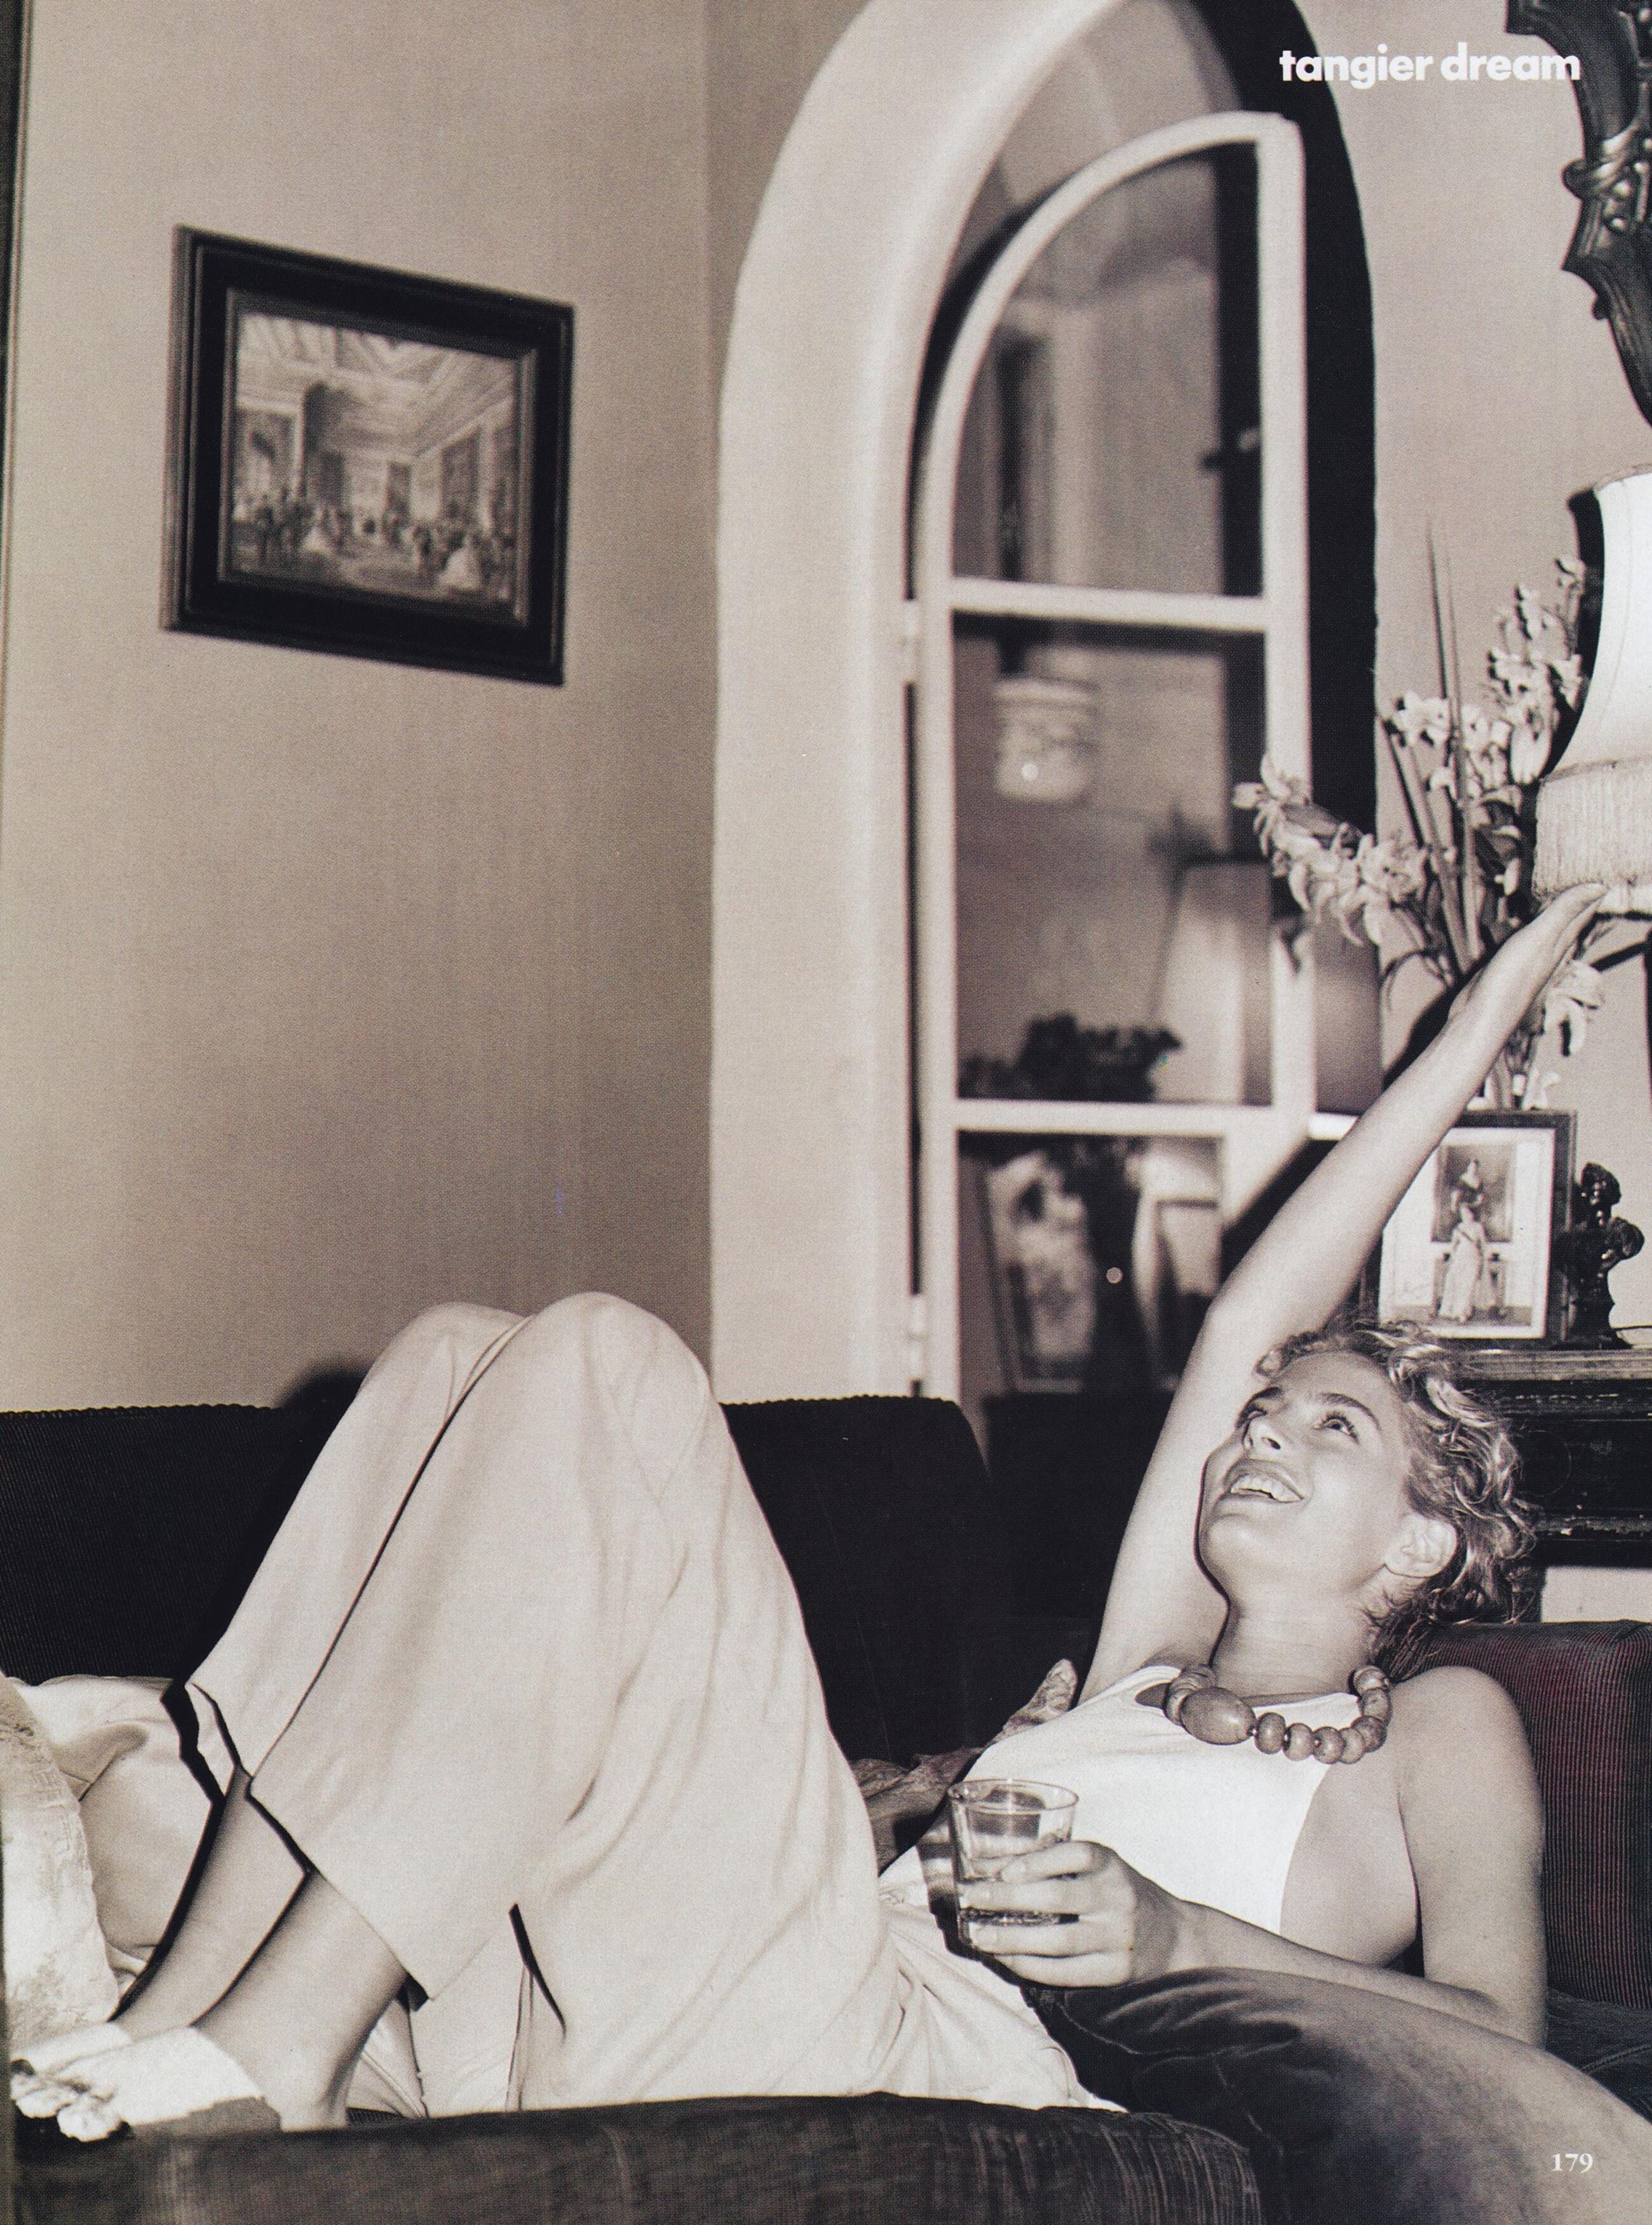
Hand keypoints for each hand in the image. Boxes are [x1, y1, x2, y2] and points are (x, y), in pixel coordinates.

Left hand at [958, 1841, 1186, 1987]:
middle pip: (1058, 1899)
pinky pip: (1066, 1972)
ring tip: (979, 1937)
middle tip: (973, 1899)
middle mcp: (1117, 1898)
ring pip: (1058, 1941)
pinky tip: (1007, 1960)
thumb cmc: (1118, 1894)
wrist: (1173, 1937)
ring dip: (1013, 1940)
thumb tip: (990, 1867)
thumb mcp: (1099, 1869)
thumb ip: (1055, 1864)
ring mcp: (1118, 1937)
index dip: (1038, 1861)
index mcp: (1111, 1864)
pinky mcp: (1115, 1971)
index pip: (1076, 1855)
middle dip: (1010, 1899)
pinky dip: (1032, 1967)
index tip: (1004, 1871)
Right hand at [1448, 884, 1602, 1047]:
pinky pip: (1529, 931)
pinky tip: (1527, 912)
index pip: (1586, 908)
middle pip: (1572, 914)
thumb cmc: (1511, 980)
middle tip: (1575, 870)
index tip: (1594, 866)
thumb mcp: (1540, 939)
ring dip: (1554, 905)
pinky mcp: (1515, 959)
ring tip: (1557, 885)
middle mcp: (1555, 947)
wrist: (1481, 1016)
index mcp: (1564, 940)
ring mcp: (1535, 955)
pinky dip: (1531, 918)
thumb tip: (1600, 885)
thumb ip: (1566, 911)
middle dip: (1575, 892)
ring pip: (1551, 923)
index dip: (1591, 886)